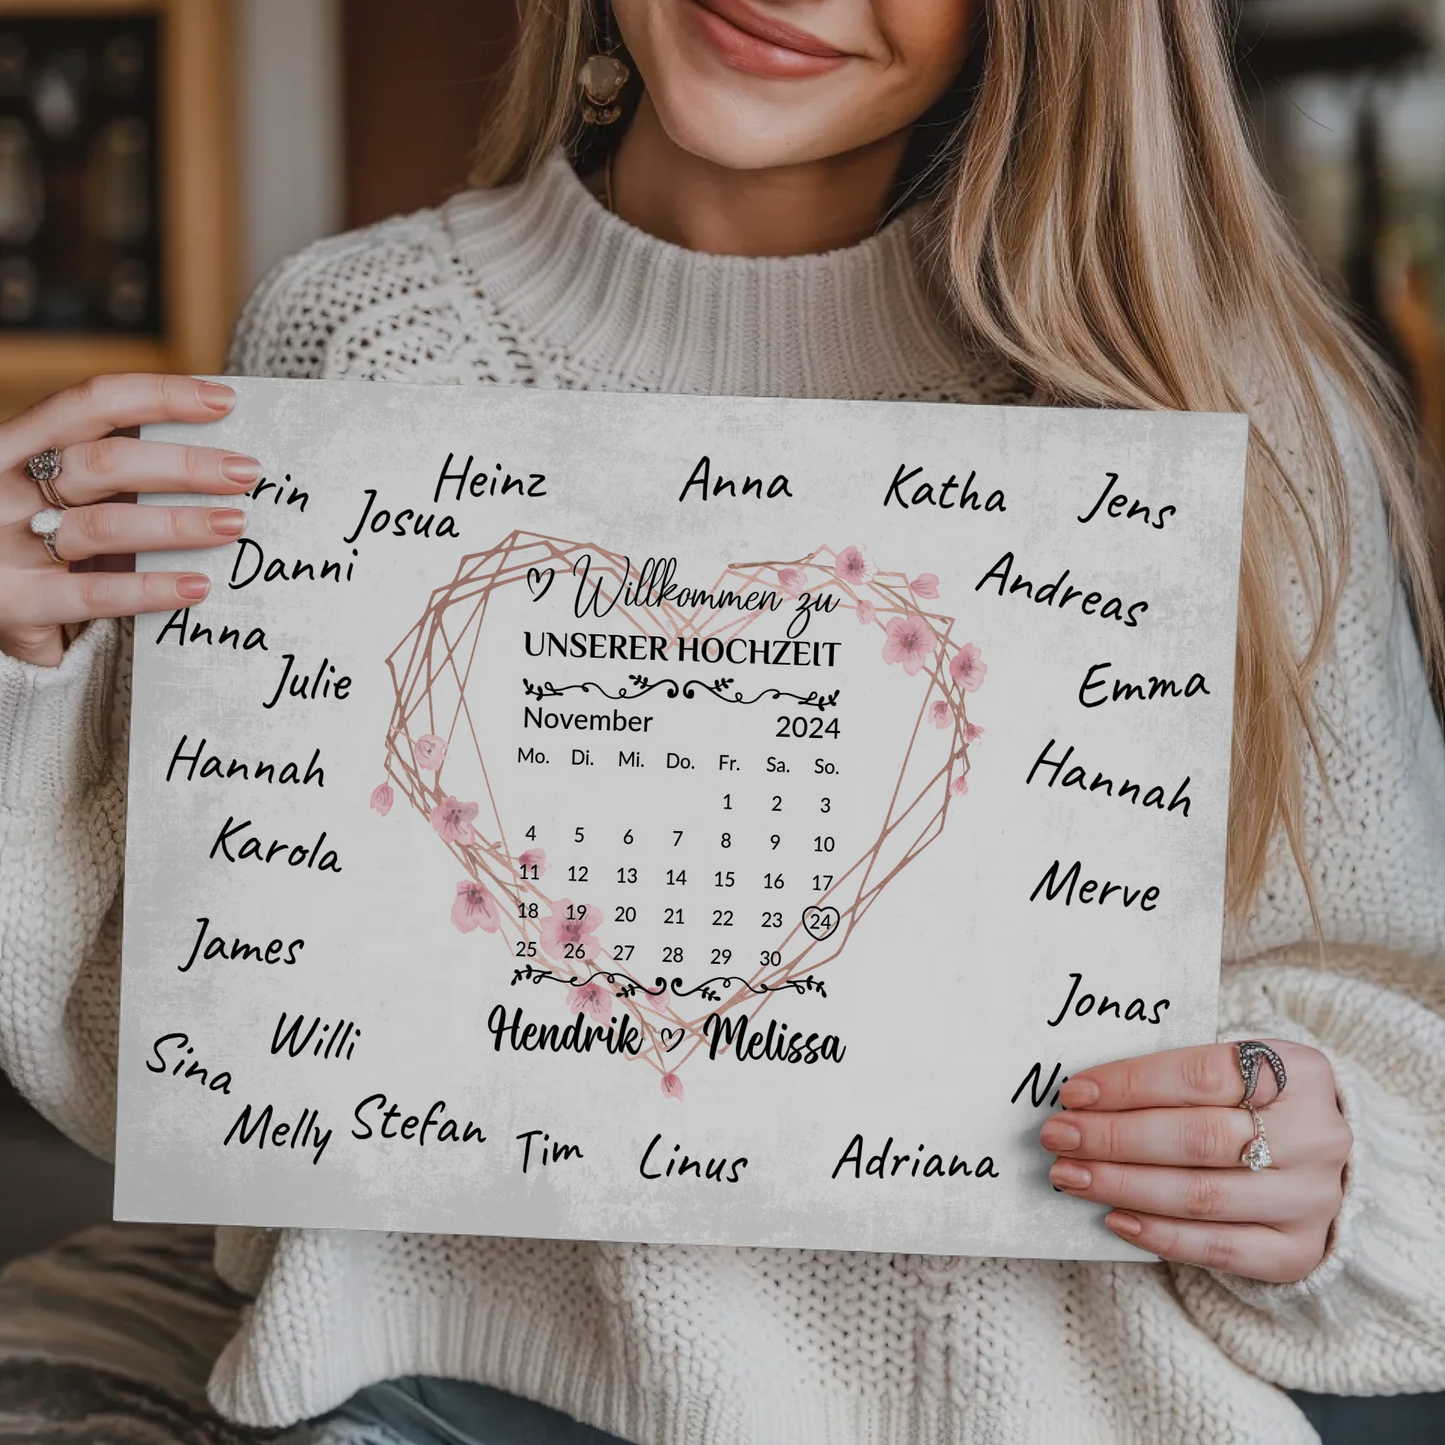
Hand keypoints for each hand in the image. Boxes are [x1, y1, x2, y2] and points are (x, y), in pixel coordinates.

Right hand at [0, 374, 257, 666]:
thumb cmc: (36, 540)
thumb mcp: (59, 491)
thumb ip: (112, 471)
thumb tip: (215, 454)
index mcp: (15, 445)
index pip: (91, 403)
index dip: (159, 396)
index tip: (222, 400)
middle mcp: (3, 488)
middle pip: (104, 463)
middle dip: (184, 465)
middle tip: (246, 473)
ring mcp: (5, 547)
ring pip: (105, 526)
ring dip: (179, 524)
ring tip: (234, 524)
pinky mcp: (16, 605)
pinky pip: (96, 593)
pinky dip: (152, 588)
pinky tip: (197, 586)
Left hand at [1040, 1040, 1351, 1282]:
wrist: (1326, 1159)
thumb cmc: (1257, 1102)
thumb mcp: (1238, 1069)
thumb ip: (1178, 1076)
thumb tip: (1087, 1095)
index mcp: (1300, 1073)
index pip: (1201, 1075)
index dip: (1131, 1084)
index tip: (1074, 1094)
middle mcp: (1315, 1136)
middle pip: (1197, 1138)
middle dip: (1115, 1137)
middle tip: (1059, 1136)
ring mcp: (1312, 1198)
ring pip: (1202, 1195)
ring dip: (1124, 1185)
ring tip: (1070, 1176)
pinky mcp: (1299, 1251)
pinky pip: (1220, 1249)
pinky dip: (1161, 1235)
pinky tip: (1115, 1219)